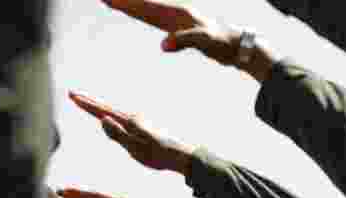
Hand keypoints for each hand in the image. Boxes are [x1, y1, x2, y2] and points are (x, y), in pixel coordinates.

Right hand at [68, 92, 193, 173]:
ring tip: (86, 103)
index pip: (103, 112)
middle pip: (106, 108)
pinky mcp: (142, 128)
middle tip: (73, 94)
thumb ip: (119, 135)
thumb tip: (103, 120)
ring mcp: (138, 123)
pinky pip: (121, 120)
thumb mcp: (136, 148)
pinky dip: (110, 115)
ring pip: (113, 113)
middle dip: (89, 102)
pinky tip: (109, 118)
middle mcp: (133, 119)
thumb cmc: (159, 155)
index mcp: (129, 123)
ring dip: (98, 107)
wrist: (180, 156)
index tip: (72, 96)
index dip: (87, 105)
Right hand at [100, 0, 240, 65]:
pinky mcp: (177, 27)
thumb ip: (185, 41)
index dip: (128, 4)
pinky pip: (154, 17)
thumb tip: (163, 45)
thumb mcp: (205, 42)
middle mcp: (174, 13)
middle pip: (143, 5)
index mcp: (178, 14)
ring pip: (146, 10)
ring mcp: (175, 19)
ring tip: (110, 0)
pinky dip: (141, 13)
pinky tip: (135, 11)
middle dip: (123, 1)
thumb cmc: (222, 43)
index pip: (147, 7)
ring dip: (129, 5)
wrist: (236, 45)